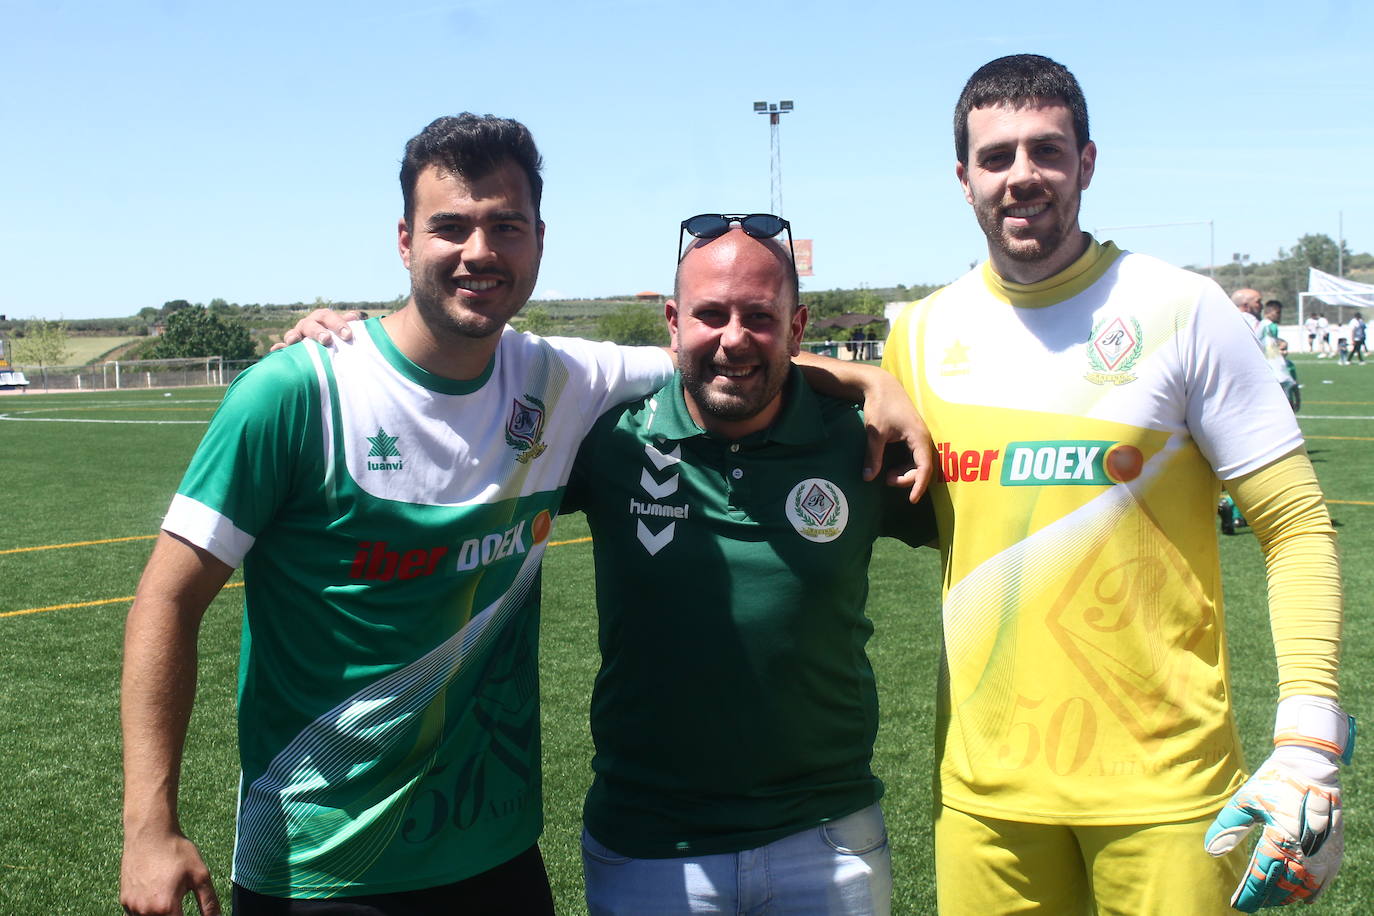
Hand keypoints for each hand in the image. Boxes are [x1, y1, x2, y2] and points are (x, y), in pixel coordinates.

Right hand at [120, 829, 220, 914]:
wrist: (149, 833)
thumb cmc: (176, 851)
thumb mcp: (200, 875)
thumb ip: (209, 902)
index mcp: (166, 907)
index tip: (186, 910)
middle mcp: (145, 912)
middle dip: (174, 915)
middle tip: (179, 897)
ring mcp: (132, 907)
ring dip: (160, 914)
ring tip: (168, 892)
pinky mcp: (124, 900)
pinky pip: (137, 914)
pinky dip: (148, 910)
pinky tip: (156, 894)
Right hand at [269, 309, 365, 350]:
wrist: (327, 350)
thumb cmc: (339, 340)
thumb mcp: (344, 333)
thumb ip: (348, 326)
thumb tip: (354, 316)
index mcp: (323, 319)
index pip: (328, 317)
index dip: (338, 324)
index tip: (348, 335)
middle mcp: (309, 325)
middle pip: (311, 324)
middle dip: (318, 331)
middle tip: (326, 340)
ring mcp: (298, 335)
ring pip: (294, 334)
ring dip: (293, 336)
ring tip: (293, 341)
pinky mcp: (289, 348)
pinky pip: (282, 347)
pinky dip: (279, 348)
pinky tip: (275, 350)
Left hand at [860, 370, 933, 501]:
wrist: (882, 386)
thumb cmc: (880, 406)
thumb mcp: (876, 433)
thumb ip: (873, 456)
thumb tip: (868, 478)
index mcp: (919, 437)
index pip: (924, 468)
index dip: (919, 485)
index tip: (911, 500)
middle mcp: (923, 439)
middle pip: (922, 468)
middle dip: (907, 479)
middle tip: (886, 481)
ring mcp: (919, 438)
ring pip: (918, 464)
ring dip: (905, 473)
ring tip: (886, 476)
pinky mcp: (913, 437)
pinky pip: (913, 457)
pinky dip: (904, 466)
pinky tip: (889, 468)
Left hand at [1204, 745, 1343, 910]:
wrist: (1310, 766)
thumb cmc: (1273, 782)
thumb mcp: (1245, 801)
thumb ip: (1228, 828)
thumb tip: (1210, 851)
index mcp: (1281, 838)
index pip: (1262, 876)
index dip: (1250, 893)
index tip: (1237, 904)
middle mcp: (1305, 849)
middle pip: (1284, 885)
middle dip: (1266, 897)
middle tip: (1252, 902)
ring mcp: (1323, 851)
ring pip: (1305, 886)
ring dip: (1288, 896)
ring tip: (1272, 900)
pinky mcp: (1335, 848)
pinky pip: (1326, 878)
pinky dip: (1314, 891)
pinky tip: (1303, 897)